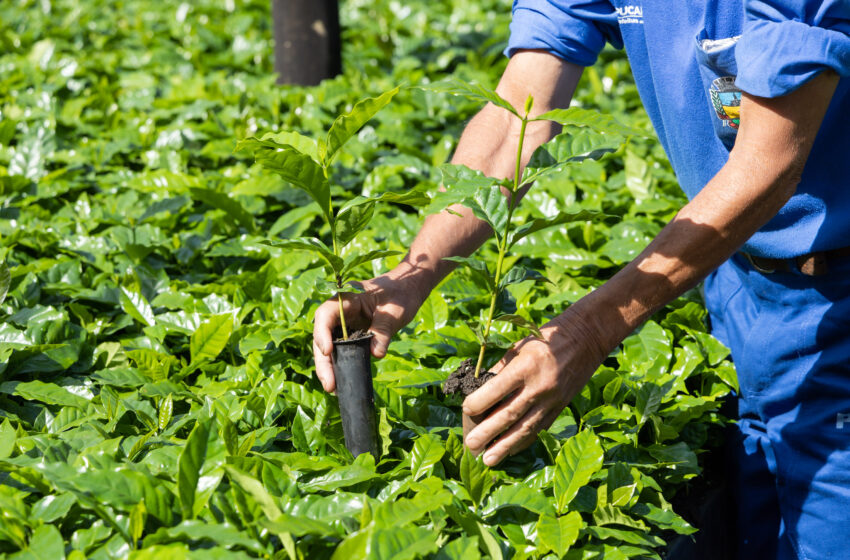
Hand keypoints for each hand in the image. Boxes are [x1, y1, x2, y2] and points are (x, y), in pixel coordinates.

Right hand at [313, 271, 427, 392]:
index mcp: (346, 298)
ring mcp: (344, 324)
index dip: (322, 333)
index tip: (328, 351)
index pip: (325, 314)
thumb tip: (376, 354)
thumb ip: (383, 330)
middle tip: (329, 384)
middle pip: (323, 336)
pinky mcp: (352, 334)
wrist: (409, 289)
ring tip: (333, 388)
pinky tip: (342, 382)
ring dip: (329, 367)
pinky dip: (341, 365)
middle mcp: (340, 312)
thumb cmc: (400, 294)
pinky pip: (342, 350)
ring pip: (330, 346)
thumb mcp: (394, 312)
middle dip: (324, 360)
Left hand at [462, 308, 610, 465]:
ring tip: (487, 460)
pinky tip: (510, 451)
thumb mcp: (520, 348)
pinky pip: (539, 429)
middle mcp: (540, 386)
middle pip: (510, 413)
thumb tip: (479, 392)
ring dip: (504, 446)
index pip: (498, 388)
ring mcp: (552, 400)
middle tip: (470, 445)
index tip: (465, 410)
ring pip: (525, 428)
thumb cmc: (545, 340)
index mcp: (526, 365)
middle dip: (488, 432)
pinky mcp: (560, 408)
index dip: (479, 402)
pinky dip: (523, 442)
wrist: (586, 340)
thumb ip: (501, 371)